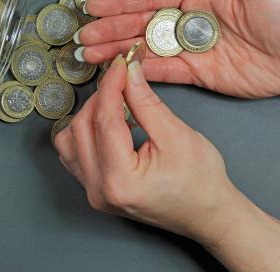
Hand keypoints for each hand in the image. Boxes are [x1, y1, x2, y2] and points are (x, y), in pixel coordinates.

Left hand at [53, 55, 242, 242]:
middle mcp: (99, 191)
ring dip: (89, 115)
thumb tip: (129, 72)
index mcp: (120, 180)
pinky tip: (110, 123)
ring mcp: (94, 193)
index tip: (121, 63)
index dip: (111, 85)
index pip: (104, 120)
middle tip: (122, 77)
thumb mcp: (176, 135)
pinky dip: (87, 133)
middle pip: (81, 128)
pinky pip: (75, 155)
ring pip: (70, 140)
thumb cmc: (201, 183)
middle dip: (100, 97)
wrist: (208, 214)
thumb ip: (146, 102)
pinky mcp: (95, 190)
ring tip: (115, 103)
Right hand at [76, 0, 279, 97]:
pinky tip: (120, 72)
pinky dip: (140, 73)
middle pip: (141, 24)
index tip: (96, 5)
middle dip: (110, 29)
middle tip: (85, 37)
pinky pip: (163, 73)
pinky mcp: (197, 73)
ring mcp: (191, 48)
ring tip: (90, 55)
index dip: (121, 0)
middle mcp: (190, 20)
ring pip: (146, 49)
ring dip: (117, 52)